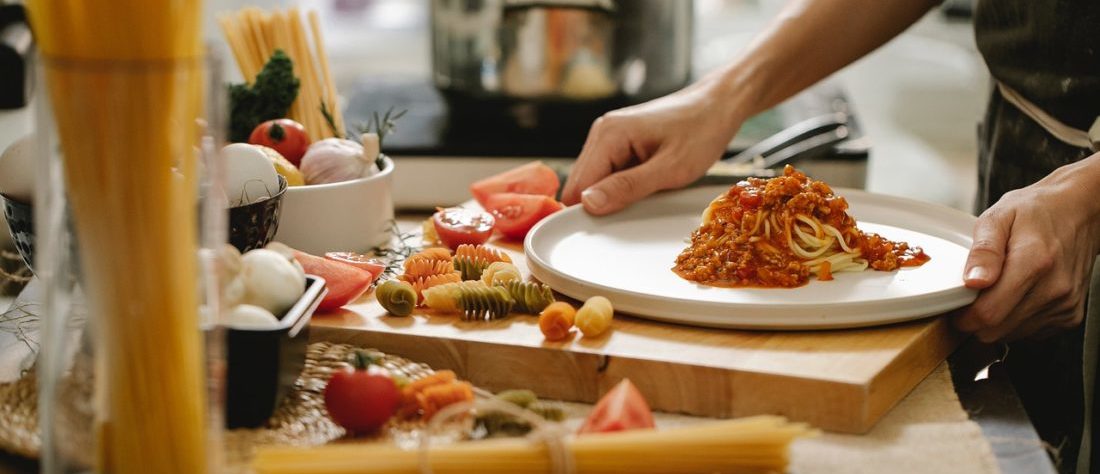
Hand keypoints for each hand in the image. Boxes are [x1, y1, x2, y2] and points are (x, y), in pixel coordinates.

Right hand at [561, 75, 742, 214]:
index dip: (589, 212)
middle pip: (582, 185)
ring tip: (648, 194)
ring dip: (615, 195)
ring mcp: (609, 136)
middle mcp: (602, 132)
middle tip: (636, 212)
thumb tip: (588, 204)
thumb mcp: (671, 168)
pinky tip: (647, 184)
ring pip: (595, 181)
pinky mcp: (620, 143)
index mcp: (608, 134)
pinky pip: (610, 173)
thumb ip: (628, 187)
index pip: (578, 186)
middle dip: (602, 204)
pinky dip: (623, 186)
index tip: (612, 229)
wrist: (719, 104)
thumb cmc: (702, 131)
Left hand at [955, 153, 1099, 341]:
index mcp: (1033, 262)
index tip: (955, 306)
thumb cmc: (1036, 211)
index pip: (988, 313)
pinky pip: (1030, 333)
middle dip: (975, 320)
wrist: (1079, 212)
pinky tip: (1018, 296)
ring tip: (998, 290)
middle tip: (971, 297)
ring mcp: (1065, 304)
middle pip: (996, 330)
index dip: (963, 316)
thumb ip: (983, 251)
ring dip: (996, 321)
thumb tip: (972, 281)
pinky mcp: (1071, 315)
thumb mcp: (999, 217)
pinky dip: (1016, 321)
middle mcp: (1054, 288)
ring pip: (1011, 335)